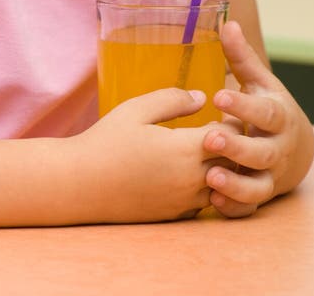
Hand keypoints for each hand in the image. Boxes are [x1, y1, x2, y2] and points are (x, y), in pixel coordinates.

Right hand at [75, 88, 231, 222]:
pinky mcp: (175, 216)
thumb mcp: (136, 110)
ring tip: (209, 151)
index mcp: (185, 149)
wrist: (80, 185)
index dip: (231, 122)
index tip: (223, 112)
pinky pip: (206, 202)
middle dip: (233, 146)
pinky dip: (207, 188)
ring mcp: (184, 202)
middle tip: (223, 130)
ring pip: (224, 187)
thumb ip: (172, 99)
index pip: (229, 136)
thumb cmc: (106, 142)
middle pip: (233, 163)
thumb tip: (202, 97)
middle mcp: (191, 180)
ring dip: (222, 169)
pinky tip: (189, 173)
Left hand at [202, 21, 313, 217]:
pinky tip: (212, 202)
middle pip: (262, 153)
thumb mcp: (259, 81)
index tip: (218, 96)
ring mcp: (271, 176)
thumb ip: (241, 57)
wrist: (296, 148)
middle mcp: (277, 149)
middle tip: (210, 138)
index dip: (243, 106)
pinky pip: (249, 208)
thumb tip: (226, 22)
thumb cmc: (268, 107)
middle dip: (238, 147)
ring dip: (236, 184)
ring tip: (210, 176)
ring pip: (258, 186)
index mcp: (277, 117)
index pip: (263, 112)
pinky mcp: (260, 195)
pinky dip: (234, 207)